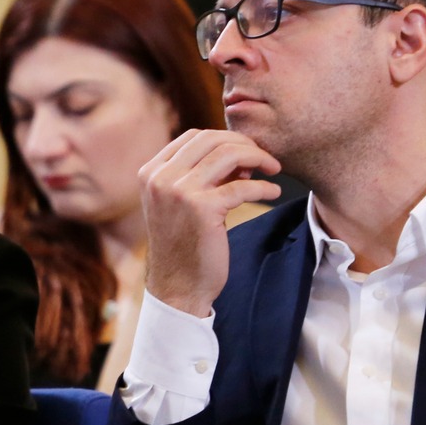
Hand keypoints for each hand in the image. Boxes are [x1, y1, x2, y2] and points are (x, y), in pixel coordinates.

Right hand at [139, 129, 282, 316]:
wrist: (178, 288)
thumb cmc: (184, 245)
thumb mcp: (181, 203)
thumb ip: (200, 175)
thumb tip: (239, 152)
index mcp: (151, 172)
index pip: (194, 136)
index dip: (226, 138)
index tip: (247, 152)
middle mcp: (160, 178)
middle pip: (212, 139)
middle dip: (245, 143)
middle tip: (265, 158)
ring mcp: (179, 191)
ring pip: (228, 154)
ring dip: (258, 157)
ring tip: (273, 169)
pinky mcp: (202, 209)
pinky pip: (243, 186)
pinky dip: (264, 187)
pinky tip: (274, 192)